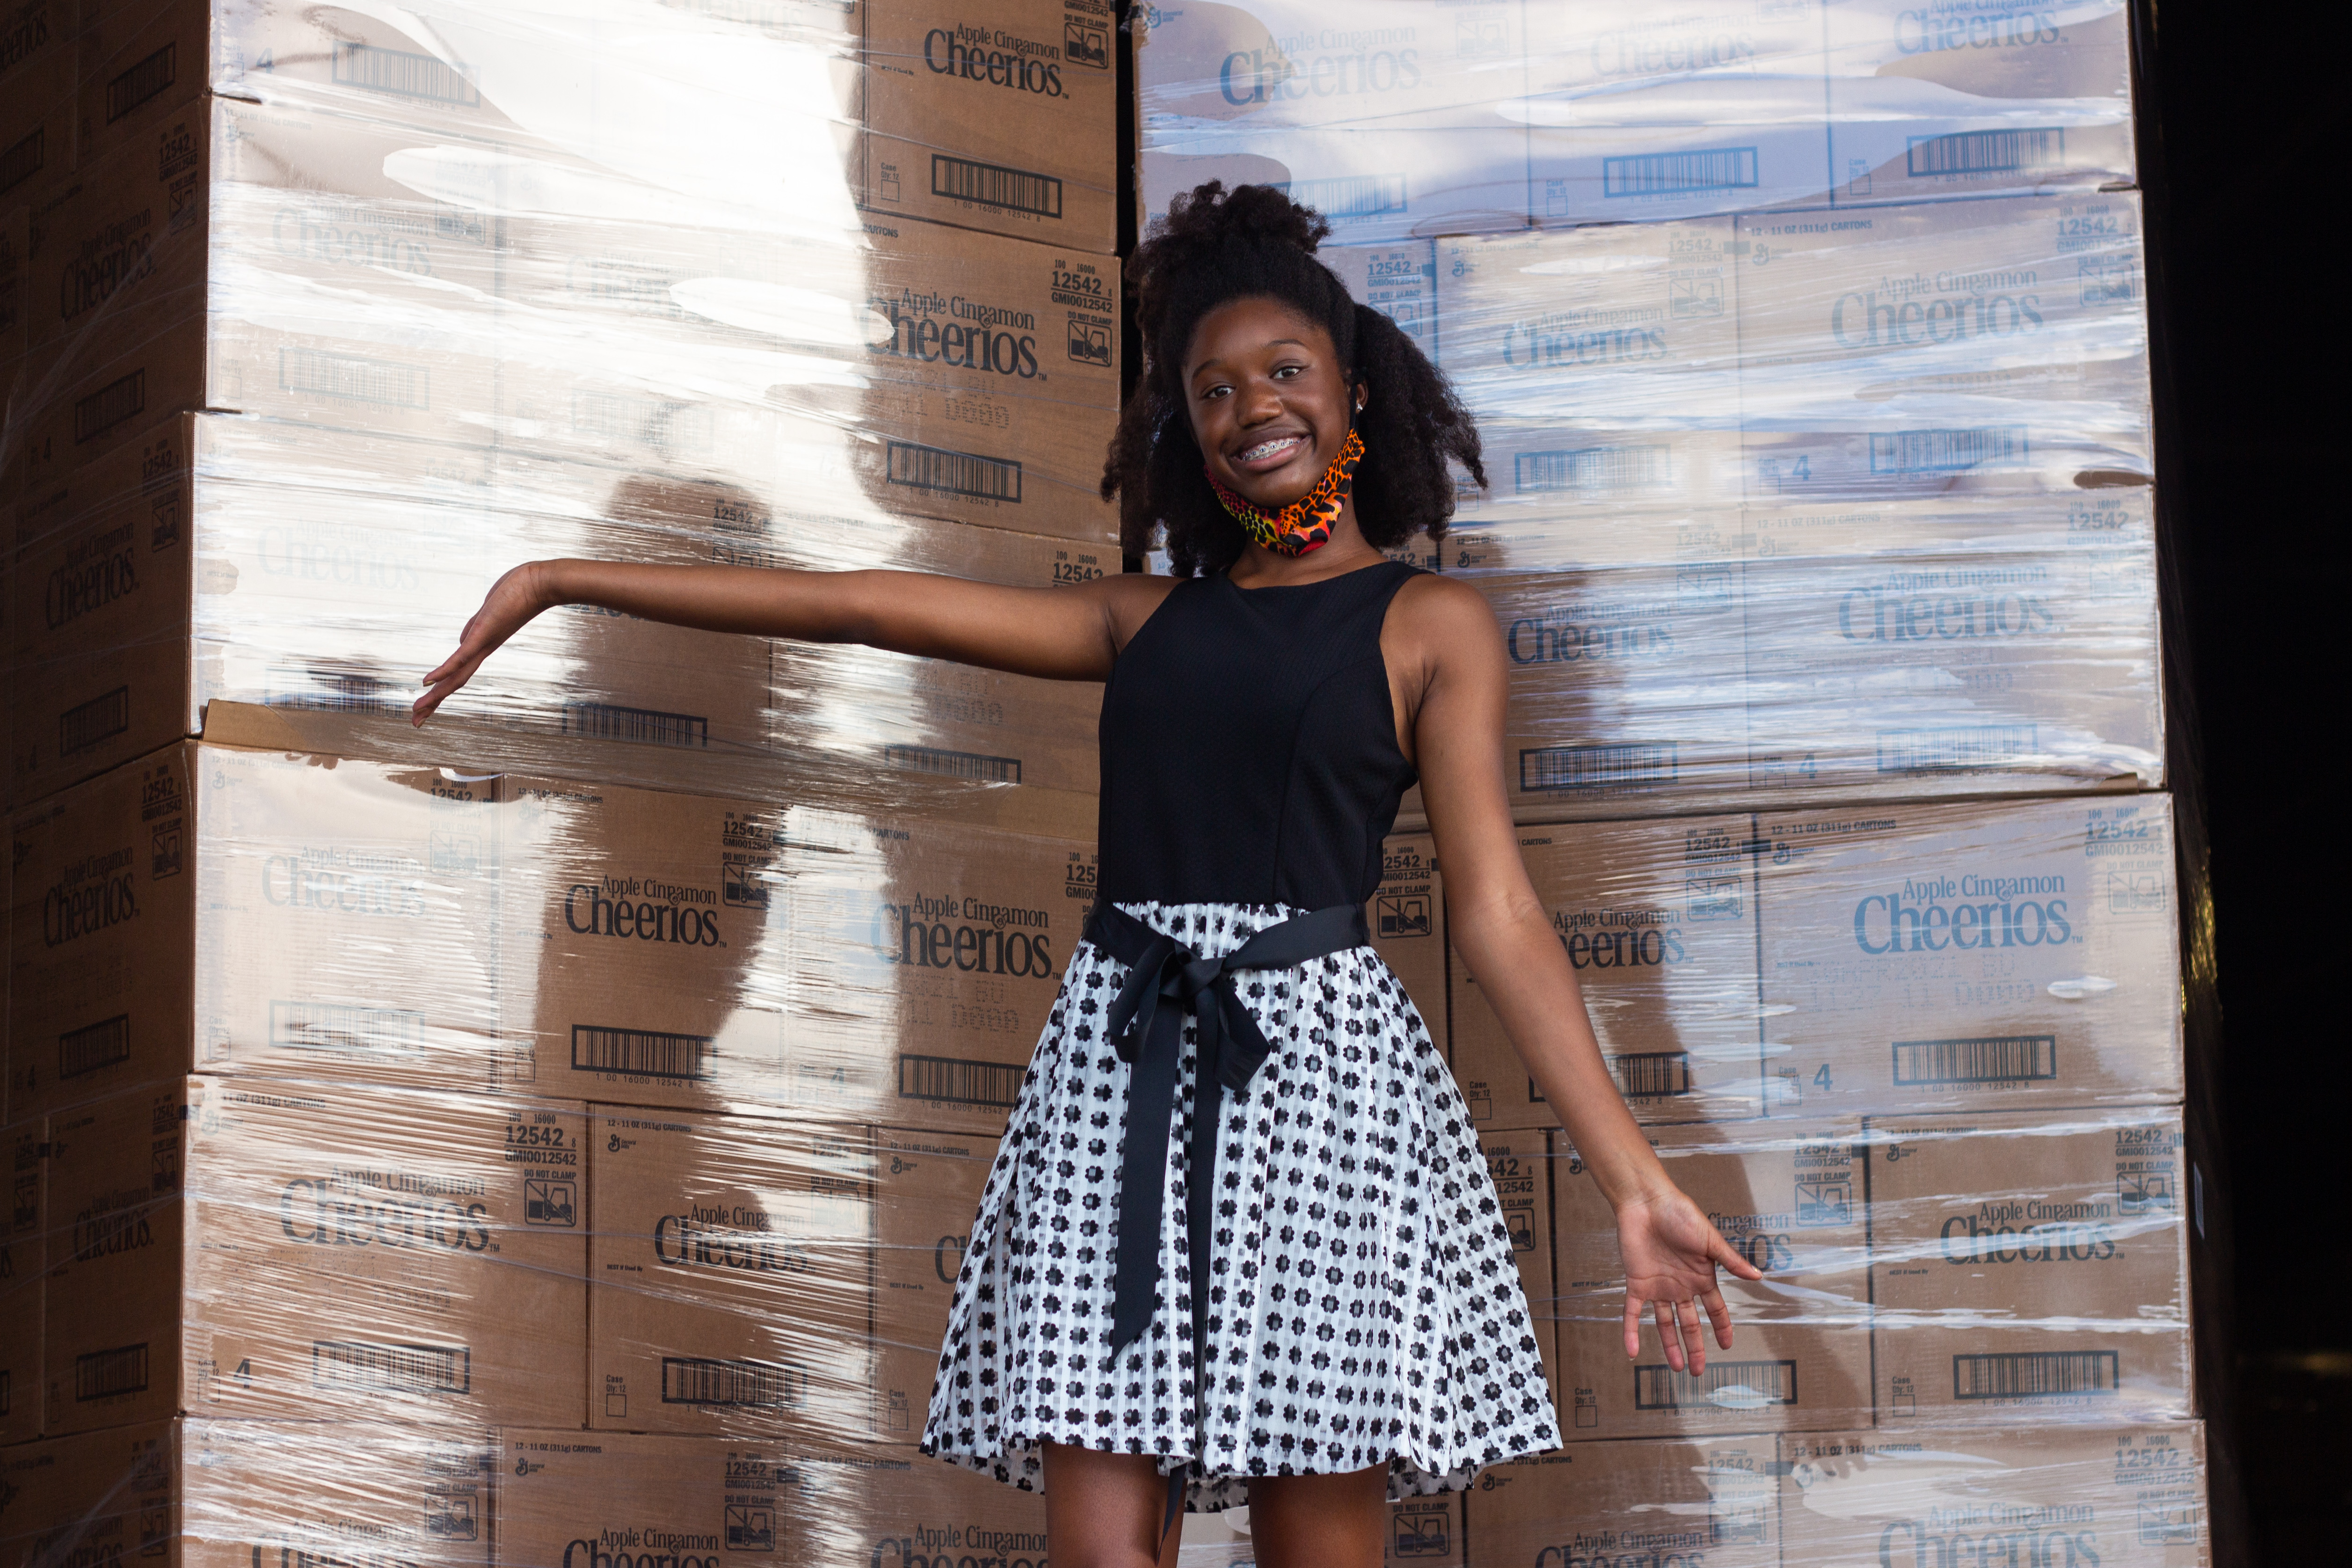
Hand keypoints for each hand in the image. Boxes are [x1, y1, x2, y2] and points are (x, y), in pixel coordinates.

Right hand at [413, 561, 553, 725]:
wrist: (542, 584)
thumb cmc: (517, 594)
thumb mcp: (488, 616)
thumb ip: (472, 630)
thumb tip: (460, 641)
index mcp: (482, 647)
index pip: (458, 673)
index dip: (441, 689)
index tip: (426, 706)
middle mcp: (483, 651)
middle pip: (455, 682)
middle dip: (434, 703)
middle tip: (416, 722)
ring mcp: (483, 643)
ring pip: (456, 675)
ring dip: (435, 695)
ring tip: (418, 710)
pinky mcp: (483, 634)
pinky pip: (461, 656)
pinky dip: (444, 670)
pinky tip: (427, 682)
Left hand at [1615, 1189, 1763, 1374]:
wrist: (1647, 1202)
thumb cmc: (1681, 1215)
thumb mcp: (1710, 1240)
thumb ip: (1731, 1261)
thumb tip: (1759, 1277)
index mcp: (1701, 1277)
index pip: (1715, 1309)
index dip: (1721, 1327)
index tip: (1726, 1346)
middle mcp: (1680, 1287)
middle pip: (1689, 1323)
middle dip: (1695, 1347)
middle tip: (1698, 1372)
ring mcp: (1658, 1287)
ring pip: (1664, 1324)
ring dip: (1669, 1346)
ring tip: (1676, 1368)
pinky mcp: (1636, 1283)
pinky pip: (1632, 1313)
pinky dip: (1631, 1332)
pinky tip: (1631, 1351)